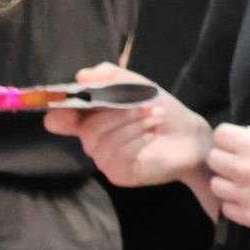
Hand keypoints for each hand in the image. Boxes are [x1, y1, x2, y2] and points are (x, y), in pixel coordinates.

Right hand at [45, 60, 210, 188]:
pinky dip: (138, 139)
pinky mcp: (119, 173)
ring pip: (103, 141)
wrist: (191, 136)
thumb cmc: (162, 110)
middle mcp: (93, 142)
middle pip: (86, 128)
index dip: (58, 114)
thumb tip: (81, 75)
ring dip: (133, 123)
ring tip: (156, 116)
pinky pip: (118, 155)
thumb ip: (110, 76)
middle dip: (118, 112)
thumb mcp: (137, 85)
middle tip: (146, 103)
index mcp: (91, 119)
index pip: (58, 121)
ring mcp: (105, 160)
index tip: (70, 107)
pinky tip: (153, 134)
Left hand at [205, 124, 249, 235]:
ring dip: (227, 183)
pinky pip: (227, 209)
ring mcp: (245, 195)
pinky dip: (235, 205)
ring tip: (247, 185)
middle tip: (241, 165)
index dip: (228, 140)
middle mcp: (244, 169)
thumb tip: (244, 144)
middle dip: (225, 160)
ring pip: (215, 186)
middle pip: (213, 160)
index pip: (220, 135)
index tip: (237, 145)